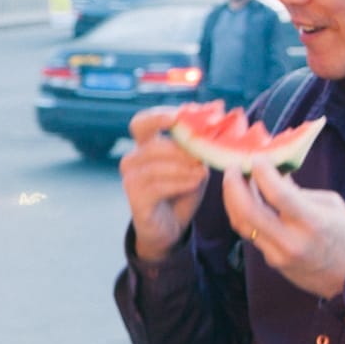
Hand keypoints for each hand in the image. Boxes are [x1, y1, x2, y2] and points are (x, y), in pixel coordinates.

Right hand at [121, 106, 210, 262]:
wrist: (170, 228)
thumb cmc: (181, 190)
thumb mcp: (194, 165)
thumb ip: (198, 147)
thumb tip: (214, 123)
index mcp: (144, 145)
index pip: (142, 122)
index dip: (158, 115)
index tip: (180, 115)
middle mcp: (132, 160)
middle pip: (153, 145)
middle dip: (181, 148)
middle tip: (202, 153)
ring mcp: (130, 180)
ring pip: (156, 165)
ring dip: (183, 167)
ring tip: (202, 171)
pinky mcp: (135, 199)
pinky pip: (157, 186)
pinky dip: (179, 183)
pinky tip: (195, 182)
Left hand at [224, 165, 344, 298]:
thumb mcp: (331, 204)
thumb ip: (298, 190)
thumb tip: (272, 174)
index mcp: (311, 222)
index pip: (277, 193)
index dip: (262, 172)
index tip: (257, 158)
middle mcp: (291, 241)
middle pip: (248, 210)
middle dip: (234, 185)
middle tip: (232, 168)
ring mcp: (278, 254)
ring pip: (242, 224)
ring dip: (233, 199)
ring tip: (235, 181)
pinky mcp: (272, 261)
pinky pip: (251, 234)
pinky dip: (245, 213)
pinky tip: (246, 200)